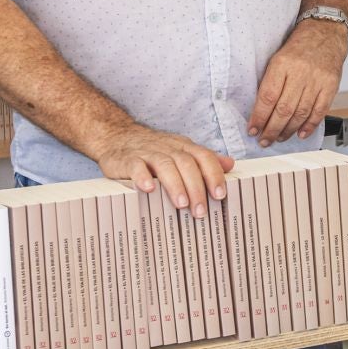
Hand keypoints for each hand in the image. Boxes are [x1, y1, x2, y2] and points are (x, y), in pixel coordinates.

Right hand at [93, 123, 234, 218]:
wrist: (117, 137)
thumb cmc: (154, 150)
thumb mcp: (181, 151)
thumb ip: (204, 160)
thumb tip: (230, 164)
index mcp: (183, 147)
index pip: (204, 157)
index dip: (213, 174)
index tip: (220, 194)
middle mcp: (167, 148)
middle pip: (186, 163)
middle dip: (196, 187)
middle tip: (200, 210)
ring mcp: (147, 152)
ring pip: (165, 165)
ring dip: (175, 185)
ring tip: (182, 204)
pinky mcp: (127, 159)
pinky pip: (135, 166)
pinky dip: (142, 176)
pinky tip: (148, 189)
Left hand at [249, 19, 347, 146]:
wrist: (325, 33)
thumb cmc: (299, 47)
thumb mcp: (278, 58)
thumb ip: (270, 81)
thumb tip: (259, 111)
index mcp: (282, 64)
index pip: (267, 97)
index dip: (259, 117)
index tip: (253, 130)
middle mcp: (300, 73)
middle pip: (283, 109)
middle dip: (272, 129)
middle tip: (265, 140)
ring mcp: (317, 80)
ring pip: (300, 113)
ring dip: (288, 130)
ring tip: (279, 138)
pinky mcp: (331, 86)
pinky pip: (319, 111)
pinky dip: (310, 126)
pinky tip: (301, 133)